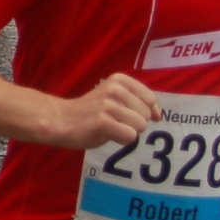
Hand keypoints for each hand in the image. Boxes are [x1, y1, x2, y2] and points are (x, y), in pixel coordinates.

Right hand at [42, 73, 158, 149]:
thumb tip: (158, 116)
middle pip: (146, 114)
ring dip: (127, 131)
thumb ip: (138, 101)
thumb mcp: (115, 98)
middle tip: (113, 120)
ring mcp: (109, 105)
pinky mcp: (104, 121)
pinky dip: (122, 140)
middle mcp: (115, 89)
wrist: (61, 120)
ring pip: (140, 126)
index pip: (150, 99)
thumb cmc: (91, 111)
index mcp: (119, 79)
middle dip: (134, 122)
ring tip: (109, 127)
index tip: (129, 115)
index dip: (144, 111)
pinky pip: (130, 136)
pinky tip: (107, 134)